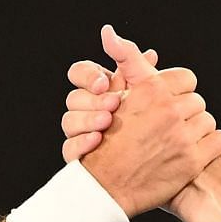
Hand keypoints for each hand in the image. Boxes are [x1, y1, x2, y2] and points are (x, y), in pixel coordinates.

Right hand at [59, 43, 155, 162]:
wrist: (142, 167)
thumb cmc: (146, 127)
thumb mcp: (147, 96)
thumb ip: (145, 75)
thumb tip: (151, 54)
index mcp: (98, 90)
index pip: (80, 73)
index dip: (87, 75)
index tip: (104, 83)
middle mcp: (85, 110)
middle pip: (73, 97)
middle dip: (93, 100)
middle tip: (114, 103)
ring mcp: (78, 133)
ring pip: (69, 121)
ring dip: (88, 119)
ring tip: (107, 121)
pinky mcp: (78, 156)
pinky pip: (69, 148)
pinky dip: (82, 143)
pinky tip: (97, 140)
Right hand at [76, 25, 220, 214]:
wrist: (105, 186)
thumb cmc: (108, 140)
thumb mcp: (114, 95)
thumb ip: (123, 61)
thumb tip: (109, 31)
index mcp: (151, 90)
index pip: (186, 78)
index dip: (178, 91)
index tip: (166, 104)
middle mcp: (168, 110)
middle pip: (197, 101)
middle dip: (186, 113)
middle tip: (168, 127)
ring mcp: (182, 136)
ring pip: (208, 121)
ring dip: (197, 131)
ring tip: (177, 141)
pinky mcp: (193, 161)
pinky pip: (219, 141)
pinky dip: (210, 147)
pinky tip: (192, 153)